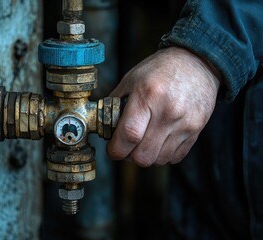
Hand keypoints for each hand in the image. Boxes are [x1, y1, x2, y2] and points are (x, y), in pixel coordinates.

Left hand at [107, 47, 219, 166]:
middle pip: (143, 155)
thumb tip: (103, 125)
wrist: (196, 62)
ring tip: (143, 143)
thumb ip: (114, 103)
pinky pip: (175, 157)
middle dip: (129, 156)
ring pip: (158, 160)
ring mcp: (185, 123)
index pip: (129, 135)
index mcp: (148, 95)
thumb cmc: (160, 69)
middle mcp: (168, 111)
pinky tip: (158, 142)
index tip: (113, 150)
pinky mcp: (196, 130)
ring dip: (146, 157)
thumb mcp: (131, 79)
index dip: (116, 149)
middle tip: (127, 147)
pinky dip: (163, 155)